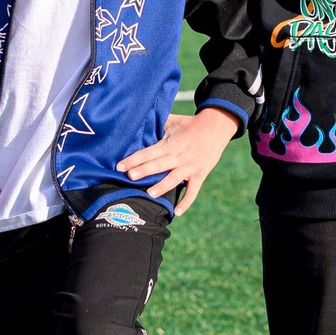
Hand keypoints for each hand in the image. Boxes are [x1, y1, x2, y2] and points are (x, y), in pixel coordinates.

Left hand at [114, 109, 239, 214]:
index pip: (149, 152)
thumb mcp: (172, 121)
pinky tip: (177, 213)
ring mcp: (189, 167)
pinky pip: (193, 191)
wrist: (215, 127)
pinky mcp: (200, 175)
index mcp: (170, 143)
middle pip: (158, 164)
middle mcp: (178, 156)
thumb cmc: (189, 124)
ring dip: (161, 186)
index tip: (120, 166)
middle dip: (144, 171)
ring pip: (174, 178)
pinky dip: (186, 202)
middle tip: (130, 177)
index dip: (134, 159)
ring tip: (149, 194)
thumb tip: (137, 124)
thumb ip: (156, 125)